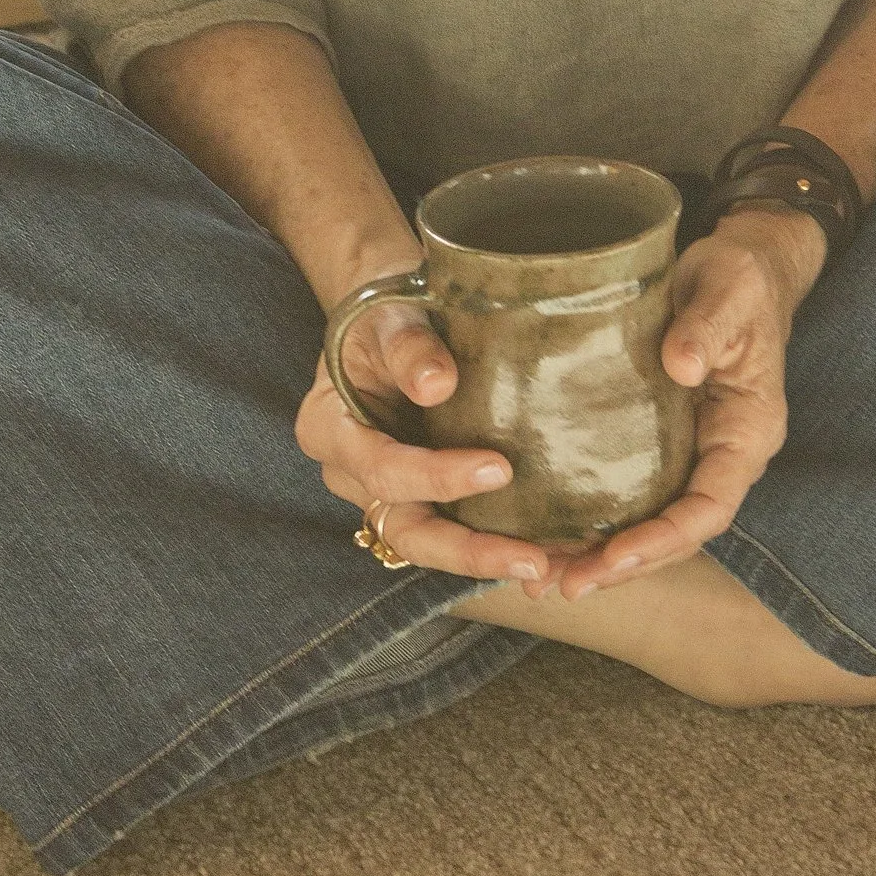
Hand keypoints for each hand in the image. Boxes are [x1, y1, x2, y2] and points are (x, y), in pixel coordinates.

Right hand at [293, 291, 558, 590]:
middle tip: (530, 559)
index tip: (499, 469)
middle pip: (406, 530)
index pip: (383, 469)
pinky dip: (495, 542)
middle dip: (468, 552)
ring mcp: (386, 490)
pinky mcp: (422, 494)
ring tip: (545, 567)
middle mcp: (352, 473)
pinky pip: (454, 528)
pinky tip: (546, 553)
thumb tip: (436, 385)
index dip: (438, 477)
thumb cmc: (385, 308)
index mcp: (329, 429)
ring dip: (486, 559)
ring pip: (431, 542)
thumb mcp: (388, 314)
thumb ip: (407, 346)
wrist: (391, 315)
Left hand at [552, 207, 823, 598]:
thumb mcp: (728, 291)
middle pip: (676, 532)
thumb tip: (683, 366)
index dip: (665, 540)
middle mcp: (721, 453)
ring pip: (651, 520)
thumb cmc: (738, 277)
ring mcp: (691, 450)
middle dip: (623, 566)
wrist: (739, 264)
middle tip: (564, 586)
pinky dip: (596, 518)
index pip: (711, 507)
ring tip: (547, 580)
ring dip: (603, 555)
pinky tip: (550, 532)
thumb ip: (707, 327)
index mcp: (748, 431)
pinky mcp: (660, 438)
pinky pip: (632, 491)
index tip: (614, 557)